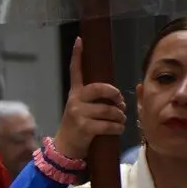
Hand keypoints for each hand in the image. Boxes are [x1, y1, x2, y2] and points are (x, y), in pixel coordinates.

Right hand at [52, 37, 126, 159]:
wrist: (66, 147)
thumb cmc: (79, 127)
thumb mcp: (82, 110)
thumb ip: (95, 100)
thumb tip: (119, 97)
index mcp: (75, 93)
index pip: (75, 71)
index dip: (77, 55)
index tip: (80, 40)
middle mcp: (75, 101)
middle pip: (101, 89)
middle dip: (116, 96)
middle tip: (120, 103)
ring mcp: (79, 113)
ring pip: (110, 110)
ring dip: (120, 117)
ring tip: (120, 121)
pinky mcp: (85, 127)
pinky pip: (110, 124)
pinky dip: (118, 128)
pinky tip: (117, 130)